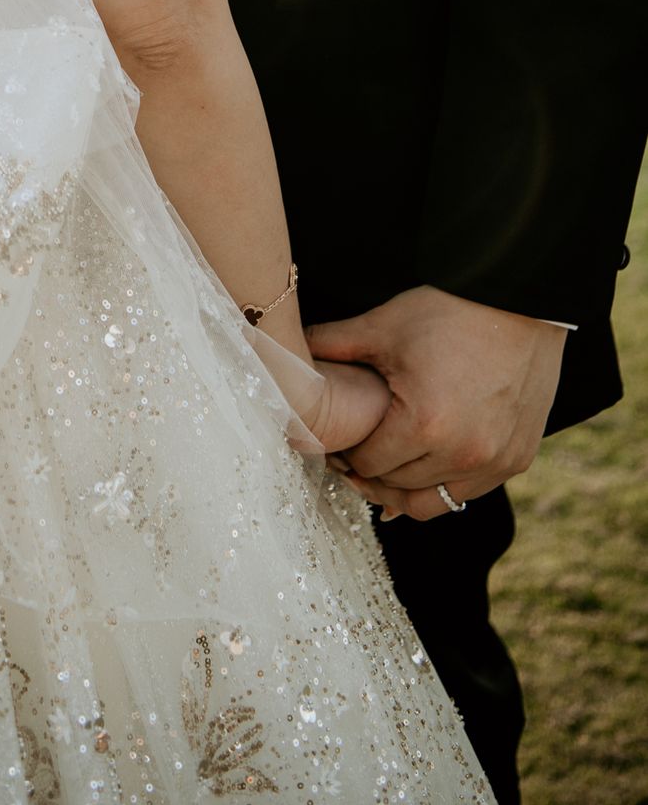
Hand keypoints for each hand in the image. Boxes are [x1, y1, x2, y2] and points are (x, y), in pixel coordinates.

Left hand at [306, 285, 565, 522]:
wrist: (520, 300)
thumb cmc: (449, 310)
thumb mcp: (383, 326)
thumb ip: (330, 346)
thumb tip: (284, 354)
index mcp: (424, 424)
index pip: (367, 465)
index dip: (345, 454)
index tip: (335, 441)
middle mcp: (464, 454)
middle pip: (396, 488)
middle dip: (370, 473)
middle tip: (352, 454)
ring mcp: (496, 462)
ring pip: (433, 504)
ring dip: (404, 489)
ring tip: (384, 466)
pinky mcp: (518, 460)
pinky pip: (469, 494)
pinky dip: (442, 485)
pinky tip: (422, 467)